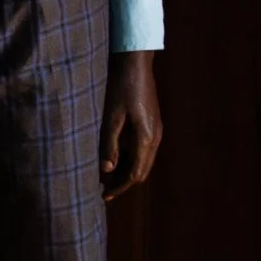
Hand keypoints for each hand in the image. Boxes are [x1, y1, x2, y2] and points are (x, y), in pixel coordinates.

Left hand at [100, 50, 161, 200]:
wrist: (135, 64)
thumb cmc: (120, 88)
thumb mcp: (111, 117)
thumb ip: (109, 144)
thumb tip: (107, 171)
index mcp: (146, 138)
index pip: (135, 174)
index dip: (120, 187)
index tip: (104, 196)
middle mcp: (155, 138)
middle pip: (142, 171)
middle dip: (123, 183)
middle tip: (103, 191)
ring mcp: (156, 131)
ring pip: (144, 161)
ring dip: (127, 171)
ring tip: (107, 178)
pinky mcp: (152, 124)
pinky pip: (143, 150)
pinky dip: (130, 159)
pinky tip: (116, 158)